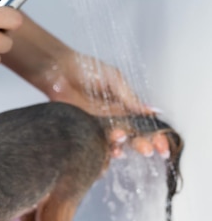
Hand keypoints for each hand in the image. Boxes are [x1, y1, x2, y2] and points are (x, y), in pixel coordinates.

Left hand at [45, 53, 169, 158]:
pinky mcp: (83, 130)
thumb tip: (152, 110)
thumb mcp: (114, 80)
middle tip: (146, 149)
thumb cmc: (86, 69)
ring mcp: (97, 126)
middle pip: (131, 138)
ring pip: (113, 143)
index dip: (154, 136)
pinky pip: (95, 144)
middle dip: (141, 145)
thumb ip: (130, 97)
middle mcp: (112, 118)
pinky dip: (102, 151)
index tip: (161, 144)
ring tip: (121, 141)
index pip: (143, 125)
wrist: (59, 72)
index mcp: (124, 106)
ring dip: (120, 146)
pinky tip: (109, 150)